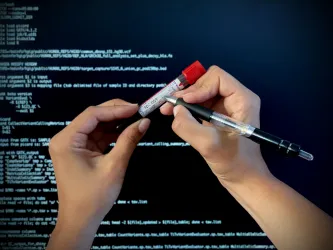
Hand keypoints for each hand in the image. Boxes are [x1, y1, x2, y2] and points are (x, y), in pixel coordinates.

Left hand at [48, 99, 149, 235]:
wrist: (81, 221)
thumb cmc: (94, 196)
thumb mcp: (114, 166)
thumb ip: (128, 140)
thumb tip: (144, 122)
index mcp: (67, 140)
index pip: (92, 115)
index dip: (116, 109)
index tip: (137, 108)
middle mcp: (65, 138)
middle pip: (93, 117)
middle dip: (116, 113)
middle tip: (138, 111)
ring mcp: (71, 145)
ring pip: (96, 126)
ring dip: (115, 122)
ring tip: (135, 118)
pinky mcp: (79, 152)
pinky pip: (97, 137)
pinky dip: (111, 134)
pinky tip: (126, 130)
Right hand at [160, 66, 271, 184]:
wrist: (244, 180)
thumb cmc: (234, 163)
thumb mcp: (210, 145)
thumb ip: (188, 126)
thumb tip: (175, 109)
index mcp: (242, 99)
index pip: (217, 77)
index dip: (199, 86)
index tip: (185, 101)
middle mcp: (235, 99)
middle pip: (207, 82)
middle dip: (188, 92)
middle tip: (170, 103)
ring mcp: (226, 108)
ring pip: (201, 93)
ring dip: (184, 99)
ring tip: (167, 109)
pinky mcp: (217, 117)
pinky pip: (200, 105)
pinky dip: (187, 108)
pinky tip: (175, 114)